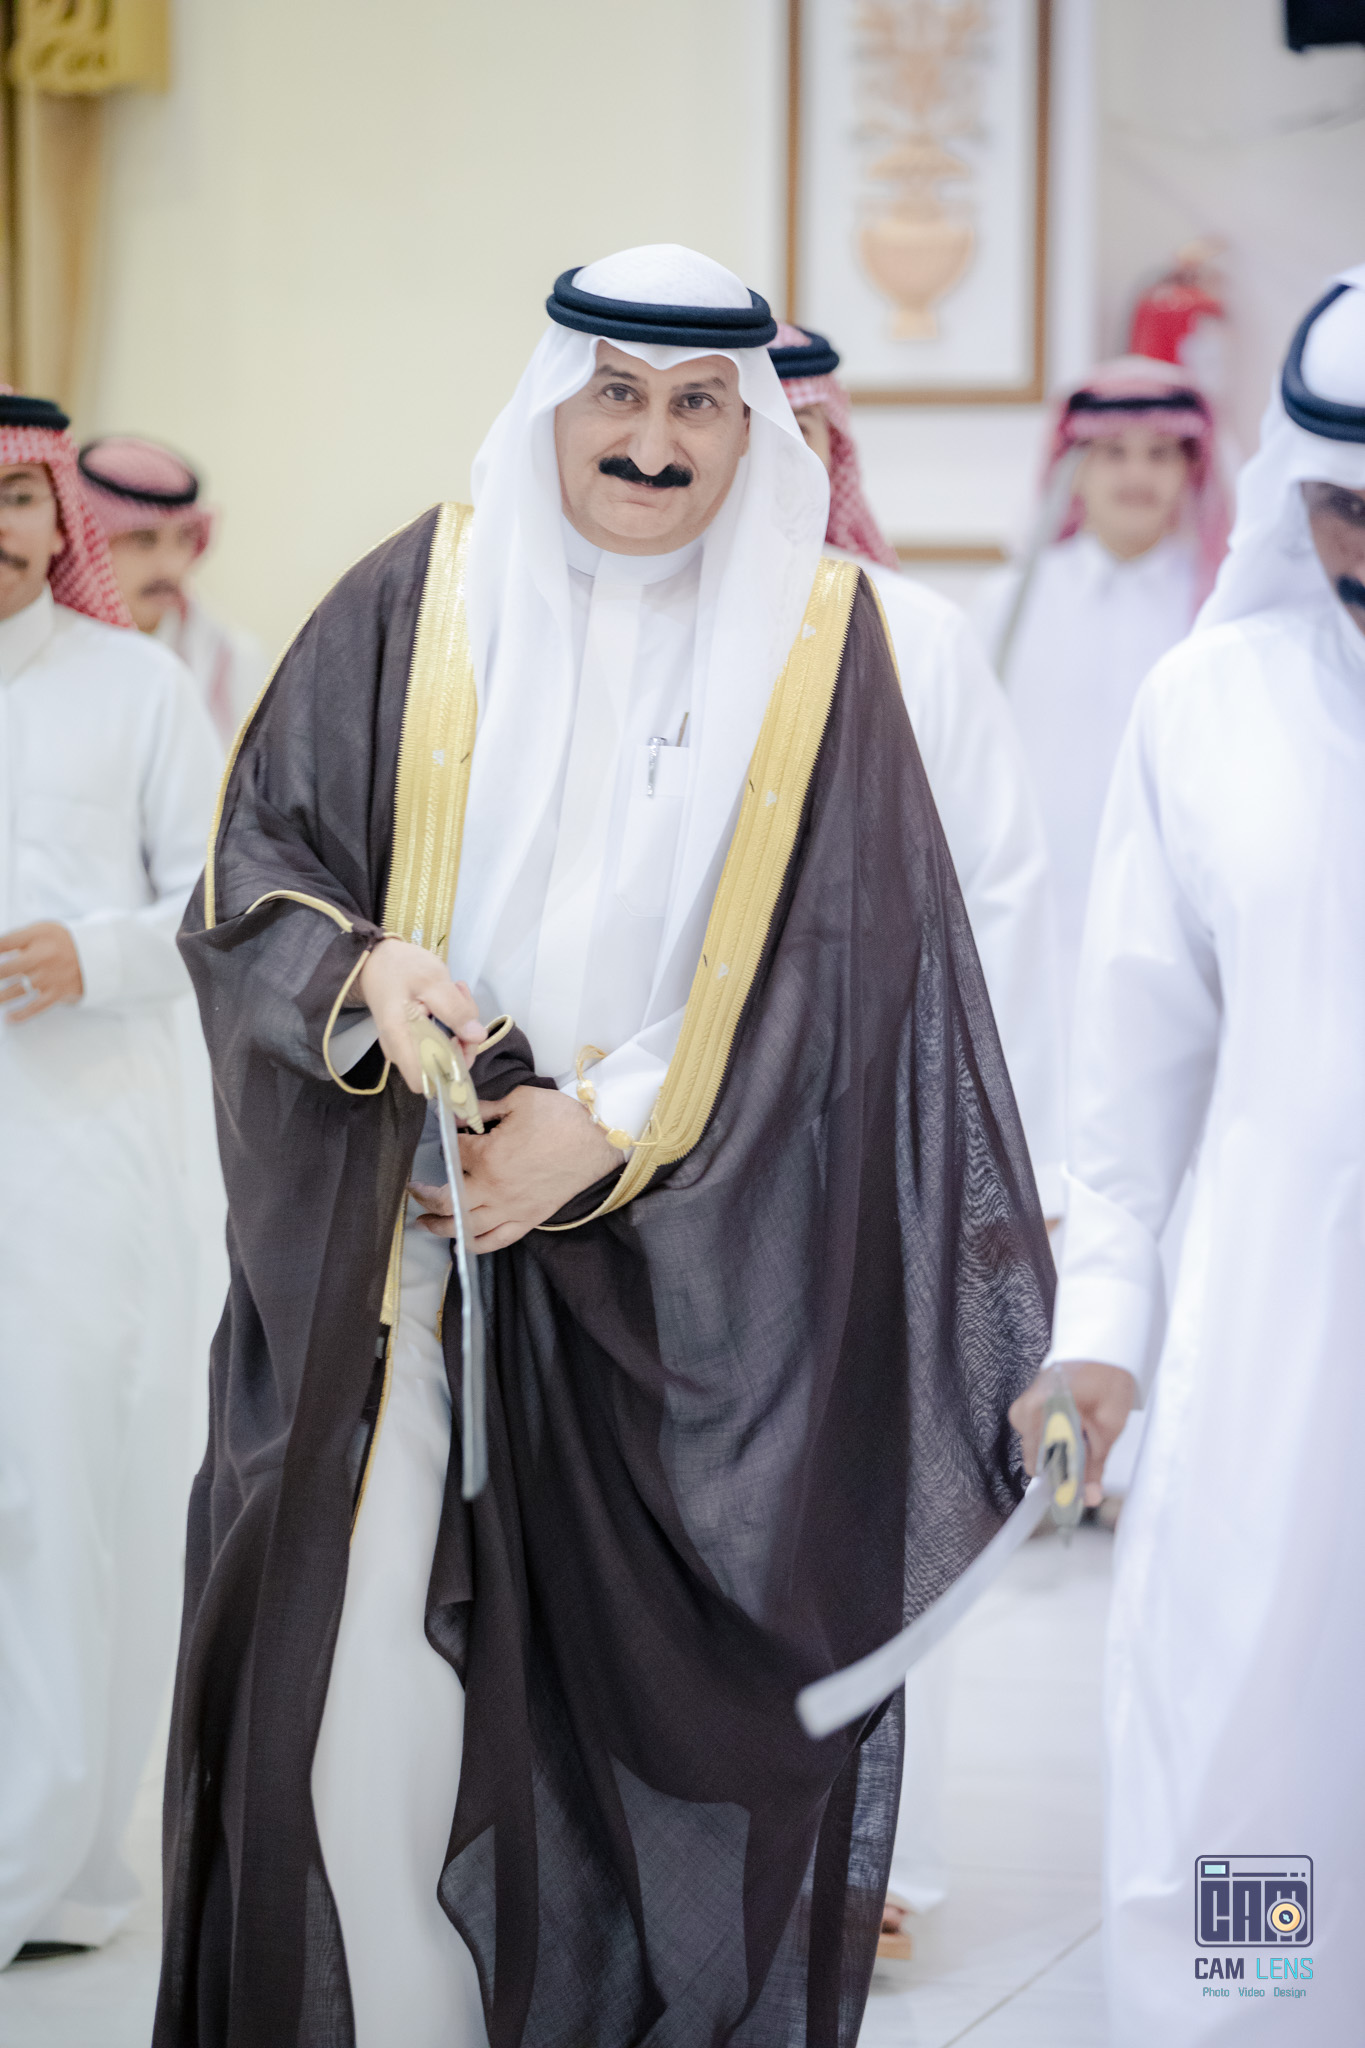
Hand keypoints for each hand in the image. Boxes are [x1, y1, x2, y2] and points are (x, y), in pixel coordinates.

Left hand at [0, 922, 82, 1022]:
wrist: (95, 953)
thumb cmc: (61, 942)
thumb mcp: (40, 930)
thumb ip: (17, 939)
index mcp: (36, 937)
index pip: (3, 943)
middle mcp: (43, 957)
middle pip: (6, 969)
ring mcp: (49, 977)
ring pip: (16, 990)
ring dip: (1, 997)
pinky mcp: (57, 993)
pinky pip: (36, 1007)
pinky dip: (21, 1015)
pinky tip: (9, 1018)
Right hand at [357, 937, 485, 1092]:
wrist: (378, 957)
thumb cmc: (400, 967)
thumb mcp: (432, 980)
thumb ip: (455, 1009)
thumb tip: (478, 1037)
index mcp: (400, 1039)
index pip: (425, 1080)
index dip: (451, 1068)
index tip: (462, 1039)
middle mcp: (401, 1050)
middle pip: (442, 1064)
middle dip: (462, 1036)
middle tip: (462, 1001)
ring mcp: (407, 1044)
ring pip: (445, 1049)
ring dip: (460, 1023)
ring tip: (455, 990)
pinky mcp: (414, 1036)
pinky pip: (440, 1038)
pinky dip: (452, 1020)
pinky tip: (450, 996)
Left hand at [410, 1085, 625, 1251]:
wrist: (599, 1140)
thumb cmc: (561, 1117)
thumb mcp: (519, 1101)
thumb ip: (484, 1109)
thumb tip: (462, 1114)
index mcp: (488, 1156)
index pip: (454, 1152)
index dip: (447, 1141)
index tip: (447, 1134)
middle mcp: (494, 1188)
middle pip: (446, 1199)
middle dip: (425, 1196)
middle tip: (414, 1190)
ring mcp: (510, 1209)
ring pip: (465, 1227)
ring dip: (440, 1227)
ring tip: (425, 1224)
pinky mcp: (527, 1220)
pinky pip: (495, 1241)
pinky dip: (475, 1244)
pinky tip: (463, 1241)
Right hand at [1008, 1360, 1136, 1508]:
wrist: (1107, 1345)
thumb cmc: (1109, 1378)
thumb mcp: (1108, 1426)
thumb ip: (1093, 1465)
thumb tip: (1087, 1497)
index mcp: (1041, 1411)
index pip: (1040, 1464)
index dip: (1061, 1482)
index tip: (1076, 1495)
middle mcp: (1025, 1408)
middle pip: (1038, 1457)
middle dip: (1064, 1464)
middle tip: (1090, 1448)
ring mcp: (1025, 1405)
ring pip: (1039, 1447)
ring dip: (1062, 1449)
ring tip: (1086, 1430)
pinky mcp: (1030, 1402)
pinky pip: (1040, 1432)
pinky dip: (1058, 1436)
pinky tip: (1077, 1423)